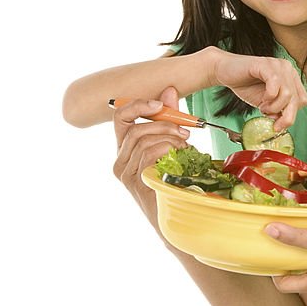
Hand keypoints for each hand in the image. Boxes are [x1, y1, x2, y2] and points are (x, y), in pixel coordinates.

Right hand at [111, 87, 190, 229]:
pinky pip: (149, 155)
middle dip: (164, 124)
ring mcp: (125, 174)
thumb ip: (169, 117)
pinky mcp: (135, 183)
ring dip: (170, 140)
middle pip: (135, 129)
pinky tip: (181, 159)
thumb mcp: (173, 142)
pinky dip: (169, 150)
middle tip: (185, 132)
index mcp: (125, 148)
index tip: (160, 103)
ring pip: (143, 141)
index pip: (120, 116)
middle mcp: (120, 161)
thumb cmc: (176, 178)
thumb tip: (169, 90)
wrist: (180, 215)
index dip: (138, 105)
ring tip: (186, 150)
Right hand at [209, 49, 306, 131]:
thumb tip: (284, 122)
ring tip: (263, 106)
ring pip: (288, 94)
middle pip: (297, 99)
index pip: (302, 100)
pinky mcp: (266, 64)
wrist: (225, 71)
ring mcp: (278, 65)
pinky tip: (262, 99)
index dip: (292, 115)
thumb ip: (278, 110)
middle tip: (272, 123)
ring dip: (274, 107)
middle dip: (285, 116)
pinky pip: (275, 84)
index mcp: (291, 78)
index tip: (278, 123)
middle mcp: (288, 69)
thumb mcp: (266, 103)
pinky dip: (269, 97)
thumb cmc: (246, 85)